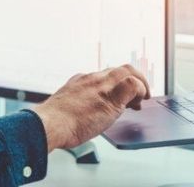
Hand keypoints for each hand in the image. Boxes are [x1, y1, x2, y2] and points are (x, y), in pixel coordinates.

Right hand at [32, 64, 149, 151]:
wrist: (50, 124)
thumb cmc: (54, 124)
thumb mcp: (64, 109)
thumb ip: (76, 106)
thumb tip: (82, 116)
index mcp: (80, 81)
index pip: (104, 75)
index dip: (116, 84)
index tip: (119, 96)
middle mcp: (91, 78)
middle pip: (117, 69)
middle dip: (131, 78)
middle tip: (138, 94)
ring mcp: (101, 84)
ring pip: (127, 70)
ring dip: (139, 82)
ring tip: (143, 97)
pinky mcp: (111, 96)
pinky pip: (133, 84)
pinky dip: (141, 90)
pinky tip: (139, 102)